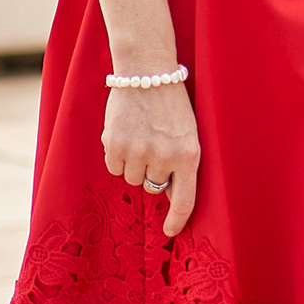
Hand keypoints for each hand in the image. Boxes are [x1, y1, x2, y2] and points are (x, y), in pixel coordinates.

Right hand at [103, 81, 200, 239]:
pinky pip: (114, 167)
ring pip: (131, 178)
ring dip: (133, 163)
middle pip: (153, 187)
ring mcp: (138, 152)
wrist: (147, 72)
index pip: (184, 200)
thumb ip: (181, 163)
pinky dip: (117, 155)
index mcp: (189, 155)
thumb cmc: (171, 104)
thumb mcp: (188, 133)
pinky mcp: (115, 145)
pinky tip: (125, 133)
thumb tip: (168, 194)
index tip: (170, 231)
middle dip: (152, 173)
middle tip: (153, 146)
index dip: (176, 220)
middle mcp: (164, 157)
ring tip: (140, 135)